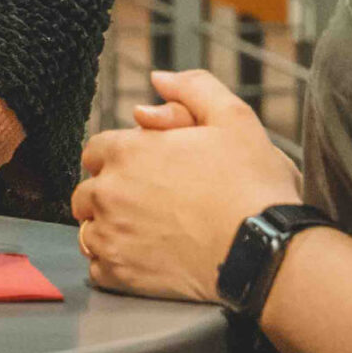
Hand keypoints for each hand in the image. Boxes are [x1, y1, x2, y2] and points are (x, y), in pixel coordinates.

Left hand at [72, 69, 302, 300]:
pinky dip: (113, 264)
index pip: (95, 151)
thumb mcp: (233, 117)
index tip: (142, 170)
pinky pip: (97, 268)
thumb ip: (193, 88)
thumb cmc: (252, 184)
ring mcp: (110, 236)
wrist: (264, 251)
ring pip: (88, 229)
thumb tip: (158, 77)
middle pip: (86, 191)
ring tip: (144, 232)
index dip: (118, 159)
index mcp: (126, 152)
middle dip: (108, 193)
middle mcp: (108, 193)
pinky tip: (143, 259)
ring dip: (107, 228)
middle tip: (145, 203)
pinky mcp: (119, 275)